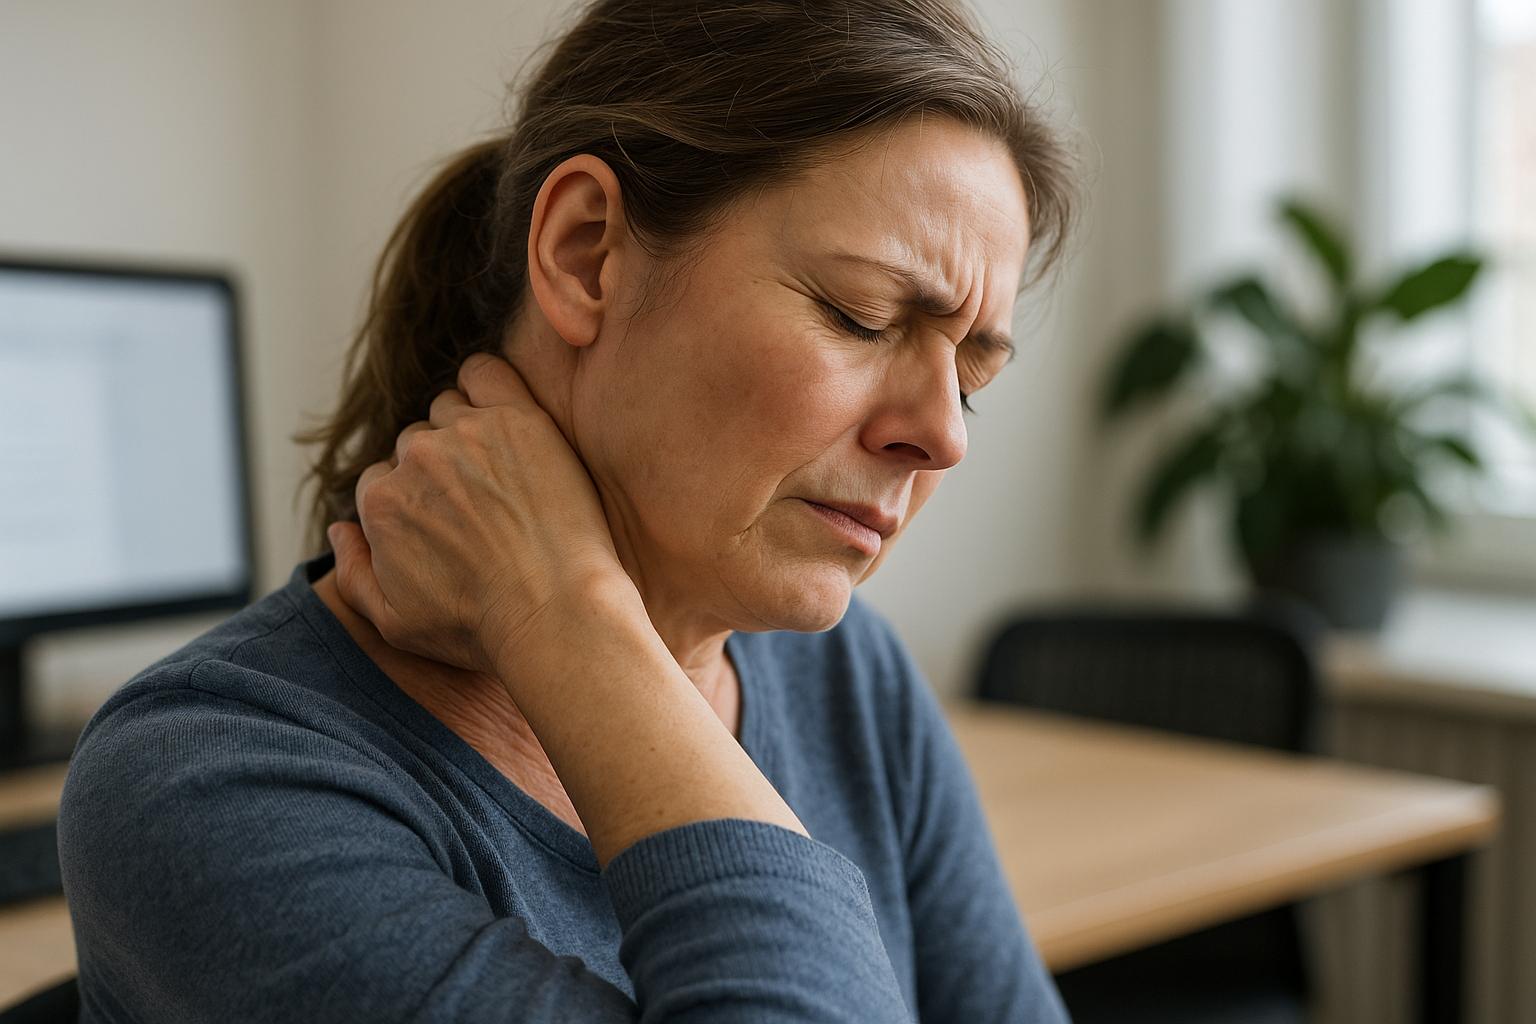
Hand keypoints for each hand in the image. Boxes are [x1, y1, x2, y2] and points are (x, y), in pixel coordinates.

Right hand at [330, 353, 636, 677]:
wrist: (556, 613)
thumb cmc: (481, 628)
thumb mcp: (396, 623)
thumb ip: (352, 574)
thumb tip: (338, 531)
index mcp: (382, 502)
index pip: (383, 481)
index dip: (416, 504)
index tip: (452, 525)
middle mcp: (416, 459)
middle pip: (415, 444)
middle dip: (440, 470)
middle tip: (484, 505)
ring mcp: (467, 433)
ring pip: (449, 409)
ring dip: (466, 431)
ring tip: (502, 471)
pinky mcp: (519, 417)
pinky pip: (486, 372)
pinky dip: (488, 383)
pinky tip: (507, 413)